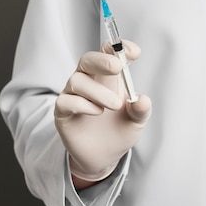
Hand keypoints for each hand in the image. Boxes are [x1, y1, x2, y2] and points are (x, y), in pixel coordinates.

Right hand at [54, 40, 151, 186]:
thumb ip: (141, 110)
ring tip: (115, 105)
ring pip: (77, 80)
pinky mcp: (63, 112)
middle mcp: (89, 81)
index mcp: (109, 77)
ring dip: (98, 91)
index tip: (134, 52)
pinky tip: (97, 112)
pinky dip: (83, 105)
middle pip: (88, 59)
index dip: (119, 48)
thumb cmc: (119, 131)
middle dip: (102, 60)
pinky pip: (66, 101)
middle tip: (117, 68)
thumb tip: (142, 100)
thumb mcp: (136, 121)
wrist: (104, 156)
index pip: (109, 53)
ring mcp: (73, 95)